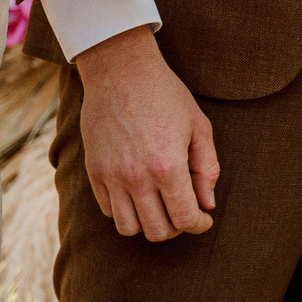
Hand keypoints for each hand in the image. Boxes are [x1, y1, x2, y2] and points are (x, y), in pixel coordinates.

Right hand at [74, 27, 218, 240]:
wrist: (120, 70)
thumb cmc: (165, 95)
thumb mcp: (198, 126)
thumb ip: (207, 168)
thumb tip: (207, 204)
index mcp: (167, 166)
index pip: (184, 218)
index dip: (199, 224)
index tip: (203, 220)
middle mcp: (136, 177)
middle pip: (157, 231)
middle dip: (177, 227)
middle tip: (183, 212)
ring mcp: (111, 176)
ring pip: (129, 228)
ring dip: (148, 224)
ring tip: (160, 207)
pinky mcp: (94, 171)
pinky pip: (109, 210)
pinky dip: (126, 211)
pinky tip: (138, 194)